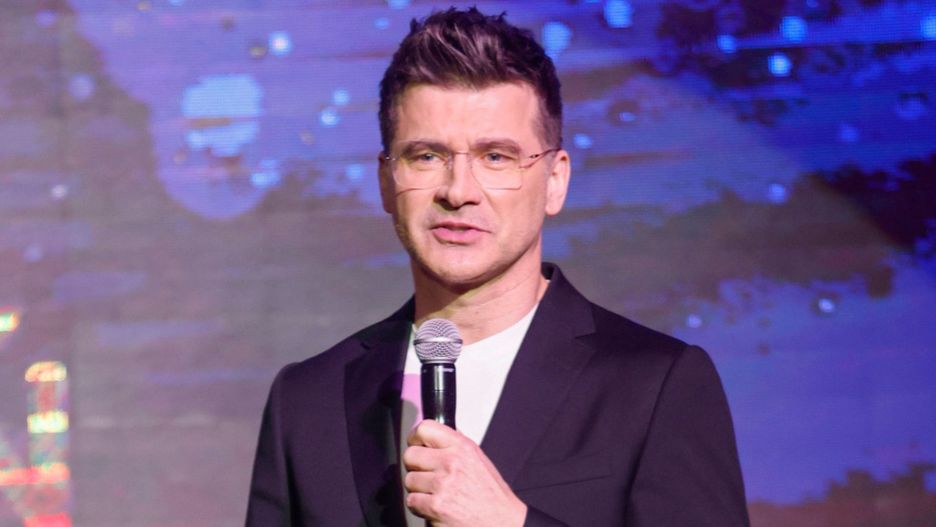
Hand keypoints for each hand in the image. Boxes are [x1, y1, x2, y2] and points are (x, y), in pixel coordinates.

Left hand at [403, 419, 526, 525]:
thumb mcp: (478, 459)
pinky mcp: (436, 506)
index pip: (424, 429)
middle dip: (414, 466)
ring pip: (409, 480)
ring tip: (434, 493)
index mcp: (462, 447)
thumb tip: (434, 436)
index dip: (415, 438)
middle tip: (424, 474)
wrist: (502, 522)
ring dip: (418, 489)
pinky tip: (434, 506)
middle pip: (410, 455)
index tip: (415, 444)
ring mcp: (442, 484)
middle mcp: (451, 462)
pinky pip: (411, 501)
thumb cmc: (491, 495)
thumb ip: (455, 446)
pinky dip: (419, 506)